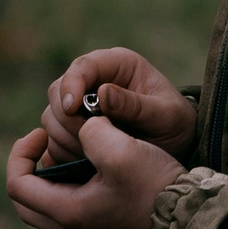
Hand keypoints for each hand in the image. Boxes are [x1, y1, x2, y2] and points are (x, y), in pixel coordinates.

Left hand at [5, 118, 187, 228]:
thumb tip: (84, 129)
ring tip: (69, 150)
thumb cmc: (155, 185)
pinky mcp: (105, 225)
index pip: (17, 185)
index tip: (41, 133)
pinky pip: (70, 206)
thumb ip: (91, 132)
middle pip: (26, 202)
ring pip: (47, 205)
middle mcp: (73, 226)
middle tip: (44, 143)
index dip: (20, 154)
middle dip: (27, 169)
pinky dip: (67, 183)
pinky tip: (91, 162)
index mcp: (68, 211)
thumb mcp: (121, 149)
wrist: (189, 216)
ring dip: (48, 176)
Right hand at [39, 47, 198, 163]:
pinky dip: (63, 152)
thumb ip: (137, 106)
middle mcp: (94, 80)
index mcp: (118, 65)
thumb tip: (103, 93)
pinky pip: (53, 139)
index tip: (72, 107)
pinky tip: (86, 163)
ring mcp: (79, 105)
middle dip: (68, 117)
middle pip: (57, 91)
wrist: (175, 150)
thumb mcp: (166, 116)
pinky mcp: (73, 130)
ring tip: (95, 155)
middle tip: (90, 141)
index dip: (72, 84)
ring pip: (52, 117)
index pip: (83, 66)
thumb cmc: (175, 125)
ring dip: (66, 138)